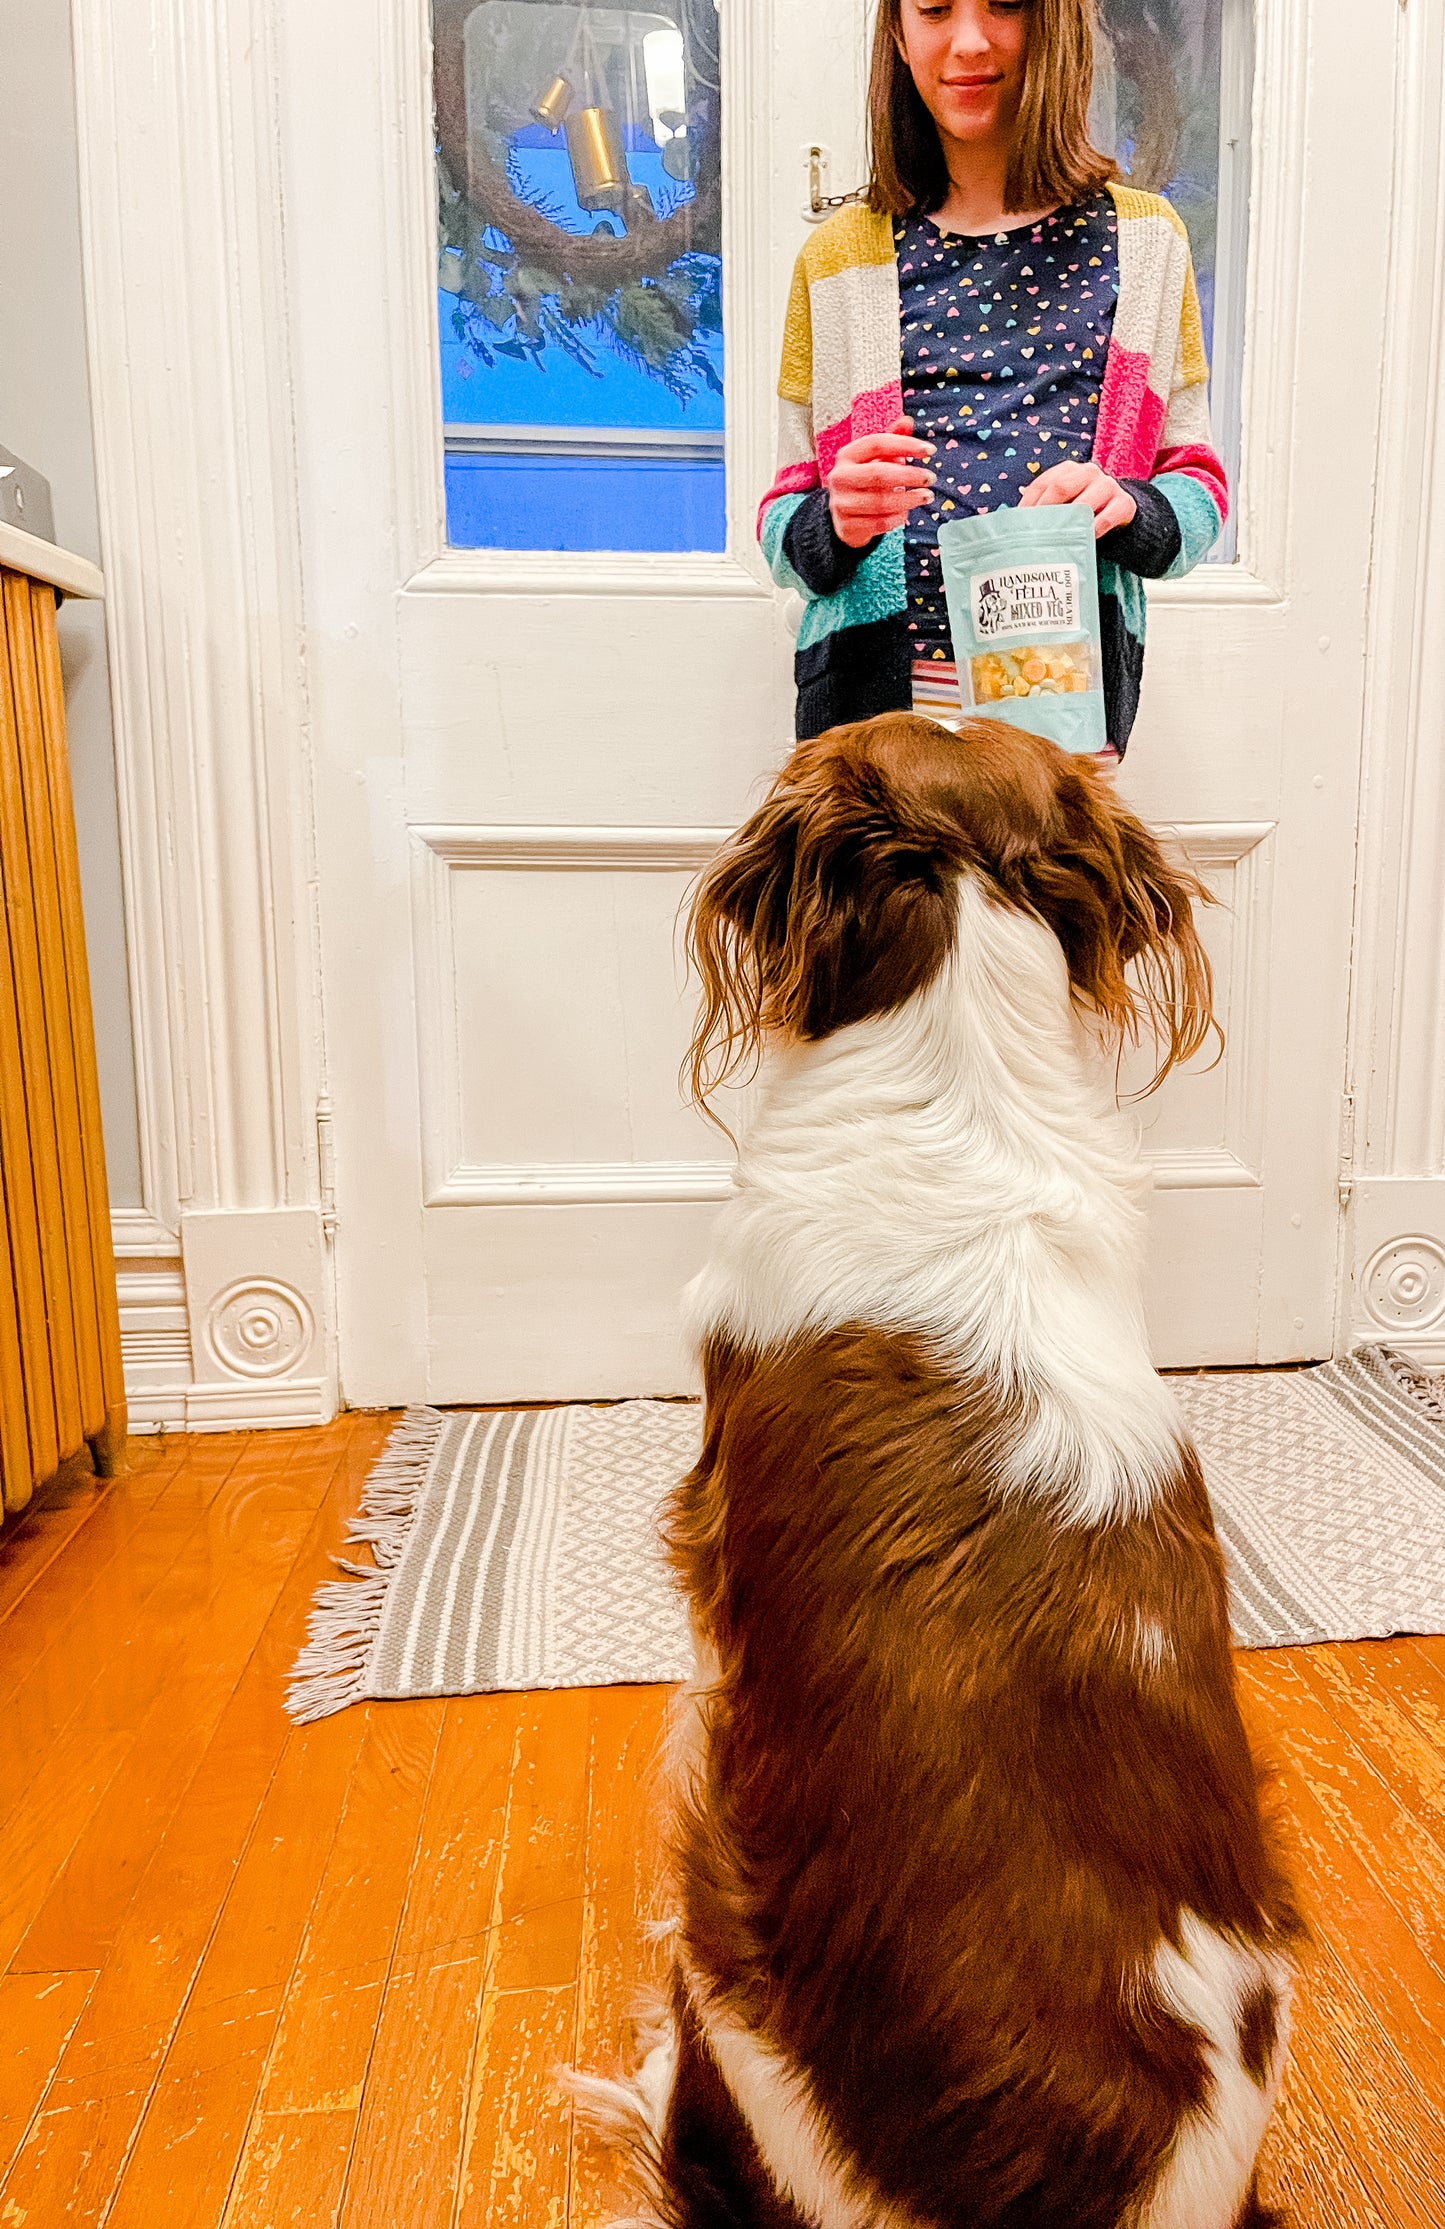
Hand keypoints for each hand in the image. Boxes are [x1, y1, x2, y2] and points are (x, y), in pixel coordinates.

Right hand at [827, 415, 935, 547]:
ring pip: (880, 502)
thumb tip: (907, 421)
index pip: (877, 444)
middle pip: (878, 474)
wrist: (844, 517)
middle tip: (930, 478)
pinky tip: (906, 512)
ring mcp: (841, 504)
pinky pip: (878, 524)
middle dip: (909, 475)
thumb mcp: (875, 458)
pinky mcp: (847, 527)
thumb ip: (891, 439)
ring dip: (908, 499)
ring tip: (926, 496)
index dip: (904, 445)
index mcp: (847, 455)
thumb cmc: (865, 481)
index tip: (930, 450)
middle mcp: (840, 478)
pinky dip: (896, 518)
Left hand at [1017, 460, 1136, 538]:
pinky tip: (1085, 540)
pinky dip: (1095, 529)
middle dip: (1045, 510)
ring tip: (1056, 538)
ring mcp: (1108, 486)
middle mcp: (1088, 473)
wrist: (1120, 512)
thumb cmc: (1083, 510)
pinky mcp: (1124, 504)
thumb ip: (1046, 508)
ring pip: (1085, 502)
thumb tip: (1016, 527)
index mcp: (1069, 470)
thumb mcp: (1065, 504)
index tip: (1020, 522)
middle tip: (1035, 531)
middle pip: (1061, 487)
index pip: (1044, 482)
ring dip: (1069, 521)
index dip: (1030, 502)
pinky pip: (1108, 516)